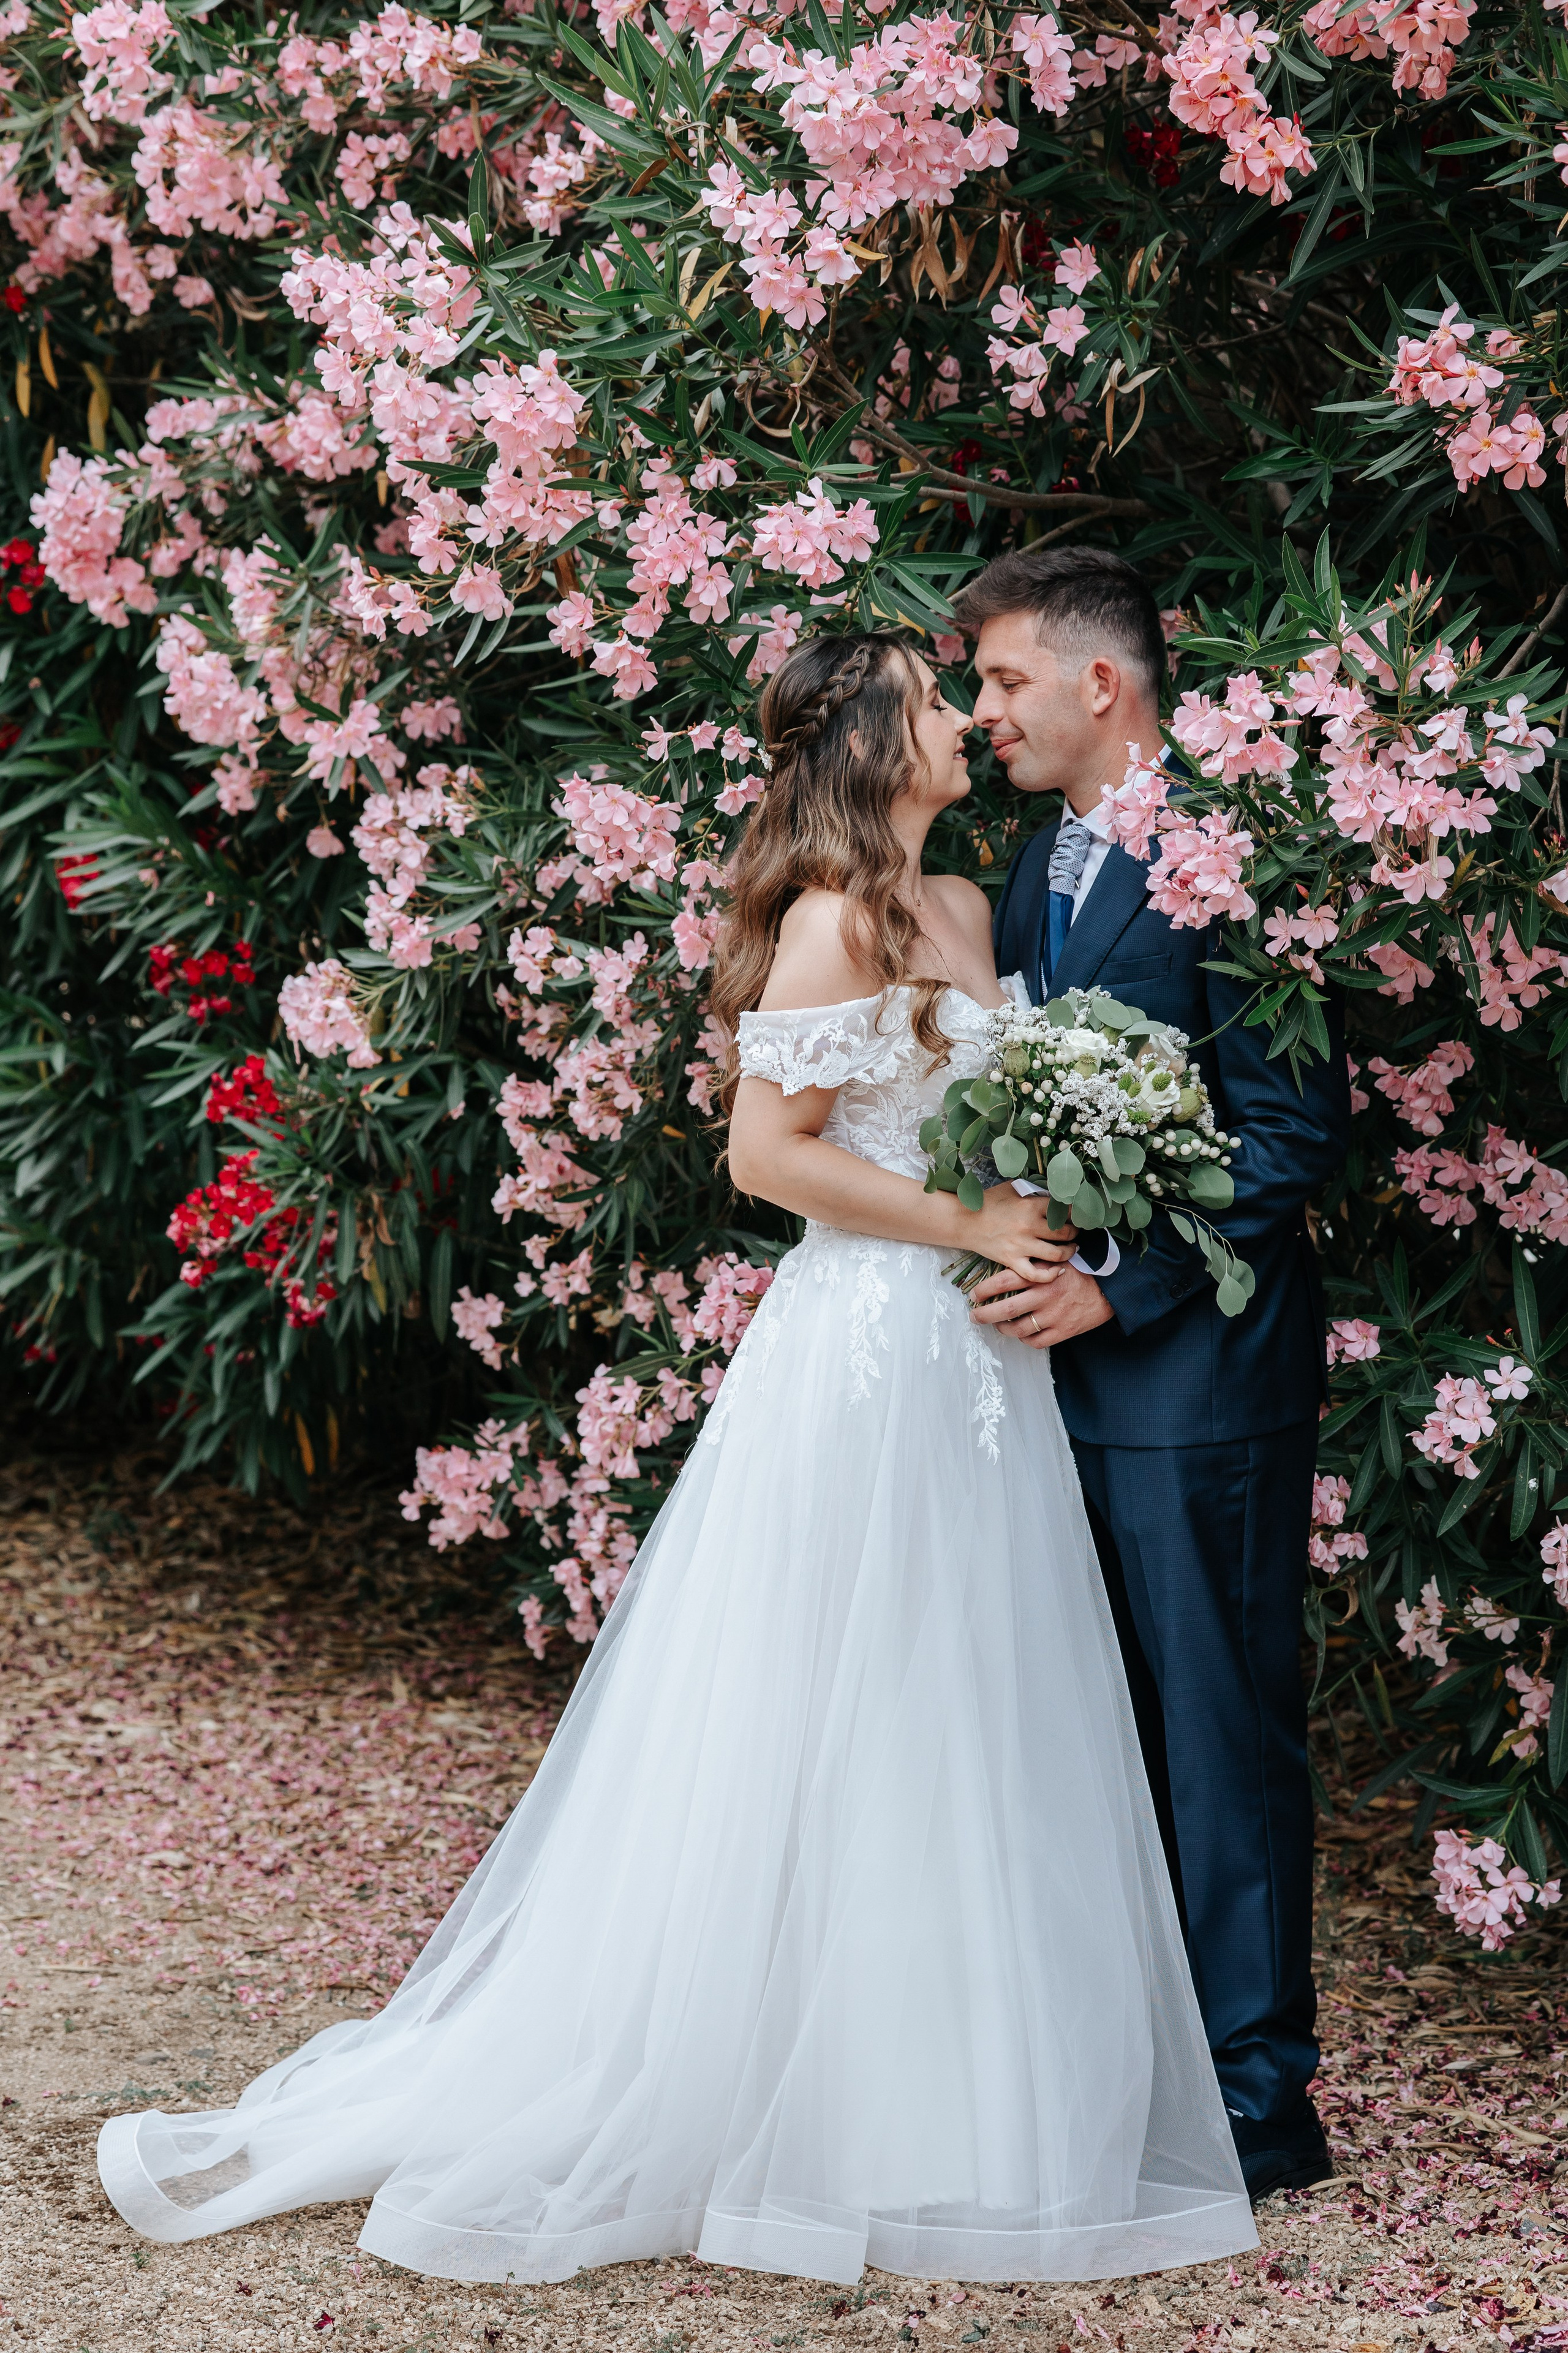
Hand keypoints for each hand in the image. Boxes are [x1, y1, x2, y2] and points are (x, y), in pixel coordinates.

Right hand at [964, 1186, 1077, 1287]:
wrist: (964, 1221)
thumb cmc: (987, 1203)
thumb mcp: (1012, 1189)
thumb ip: (1033, 1191)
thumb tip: (1053, 1192)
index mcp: (1030, 1205)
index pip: (1063, 1210)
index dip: (1074, 1213)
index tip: (1076, 1215)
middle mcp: (1028, 1226)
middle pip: (1065, 1233)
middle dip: (1075, 1232)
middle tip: (1075, 1231)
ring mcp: (1021, 1246)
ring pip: (1057, 1254)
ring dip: (1070, 1251)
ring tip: (1071, 1248)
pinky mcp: (1012, 1261)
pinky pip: (1036, 1274)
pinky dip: (1051, 1275)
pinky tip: (1059, 1271)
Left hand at [969, 1263, 1115, 1349]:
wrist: (1111, 1288)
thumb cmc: (1081, 1270)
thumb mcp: (1058, 1257)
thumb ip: (1035, 1261)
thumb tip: (1007, 1259)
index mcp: (1042, 1274)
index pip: (1004, 1281)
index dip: (984, 1290)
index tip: (973, 1294)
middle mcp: (1046, 1295)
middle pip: (1006, 1309)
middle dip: (984, 1314)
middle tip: (974, 1315)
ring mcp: (1055, 1316)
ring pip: (1018, 1329)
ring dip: (1002, 1329)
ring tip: (996, 1325)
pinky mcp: (1063, 1331)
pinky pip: (1036, 1341)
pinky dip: (1024, 1339)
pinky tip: (1021, 1334)